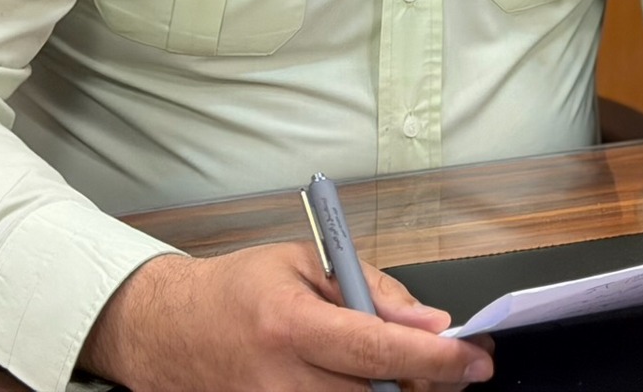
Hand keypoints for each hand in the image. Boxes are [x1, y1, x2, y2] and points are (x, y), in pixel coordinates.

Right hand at [79, 244, 493, 390]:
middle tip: (454, 366)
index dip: (433, 360)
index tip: (474, 360)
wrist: (168, 332)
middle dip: (426, 384)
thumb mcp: (305, 263)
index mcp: (289, 324)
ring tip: (408, 373)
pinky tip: (372, 384)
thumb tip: (431, 323)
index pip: (376, 351)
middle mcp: (280, 380)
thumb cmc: (238, 291)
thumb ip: (373, 289)